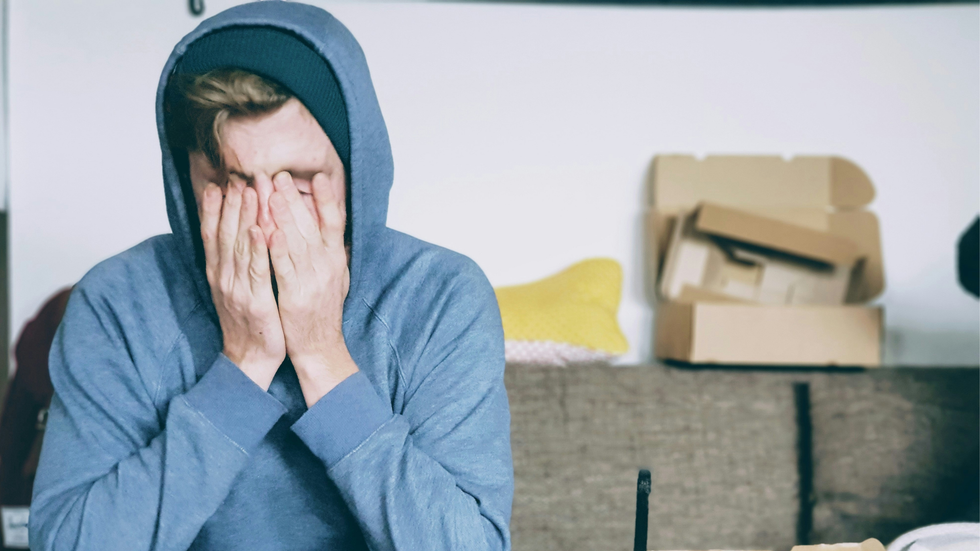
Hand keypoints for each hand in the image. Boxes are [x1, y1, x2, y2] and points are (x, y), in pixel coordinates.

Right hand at [201, 183, 285, 389]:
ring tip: (249, 191)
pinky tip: (260, 229)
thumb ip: (233, 262)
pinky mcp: (255, 301)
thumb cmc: (248, 322)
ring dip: (244, 217)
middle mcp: (223, 278)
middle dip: (231, 204)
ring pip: (239, 246)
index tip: (217, 184)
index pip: (212, 235)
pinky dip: (257, 249)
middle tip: (237, 177)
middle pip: (224, 234)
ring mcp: (237, 289)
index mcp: (218, 274)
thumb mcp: (234, 288)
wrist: (249, 359)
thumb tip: (235, 234)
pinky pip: (257, 270)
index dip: (214, 209)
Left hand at [268, 171, 356, 405]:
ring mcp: (312, 281)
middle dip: (294, 198)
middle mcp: (327, 267)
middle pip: (311, 225)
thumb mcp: (336, 278)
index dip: (327, 199)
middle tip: (278, 175)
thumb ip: (331, 252)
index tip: (318, 176)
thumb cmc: (322, 312)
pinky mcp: (295, 296)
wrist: (320, 348)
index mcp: (336, 260)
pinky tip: (267, 231)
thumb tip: (331, 226)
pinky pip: (284, 268)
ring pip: (296, 242)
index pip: (335, 222)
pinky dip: (277, 249)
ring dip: (283, 216)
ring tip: (270, 192)